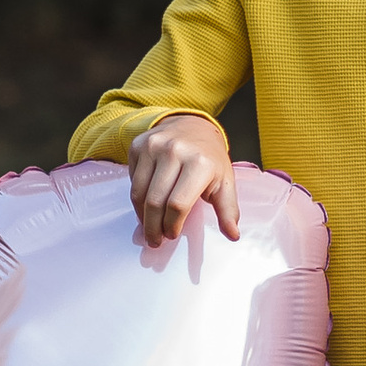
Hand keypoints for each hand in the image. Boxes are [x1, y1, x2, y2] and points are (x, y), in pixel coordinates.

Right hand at [128, 113, 239, 245]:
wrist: (193, 125)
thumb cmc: (210, 159)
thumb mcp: (225, 181)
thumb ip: (228, 210)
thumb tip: (233, 236)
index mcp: (199, 163)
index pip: (178, 204)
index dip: (172, 225)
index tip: (172, 235)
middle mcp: (174, 151)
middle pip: (156, 201)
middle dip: (153, 227)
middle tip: (155, 240)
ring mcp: (153, 146)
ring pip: (139, 193)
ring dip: (142, 217)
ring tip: (149, 228)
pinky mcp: (138, 146)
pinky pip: (132, 181)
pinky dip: (137, 199)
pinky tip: (145, 207)